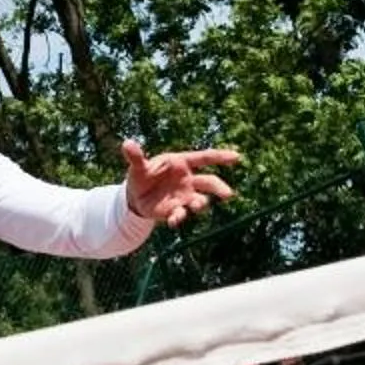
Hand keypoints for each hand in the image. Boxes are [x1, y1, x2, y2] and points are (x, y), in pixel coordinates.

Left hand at [122, 139, 240, 226]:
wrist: (135, 197)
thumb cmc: (141, 175)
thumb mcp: (137, 166)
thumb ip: (135, 156)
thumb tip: (127, 143)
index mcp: (181, 162)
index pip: (205, 158)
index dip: (221, 157)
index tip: (237, 157)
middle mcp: (188, 180)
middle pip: (209, 182)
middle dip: (220, 188)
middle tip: (228, 194)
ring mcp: (184, 196)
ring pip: (199, 200)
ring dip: (200, 204)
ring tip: (198, 206)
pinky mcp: (176, 210)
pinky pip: (181, 214)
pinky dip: (179, 218)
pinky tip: (174, 221)